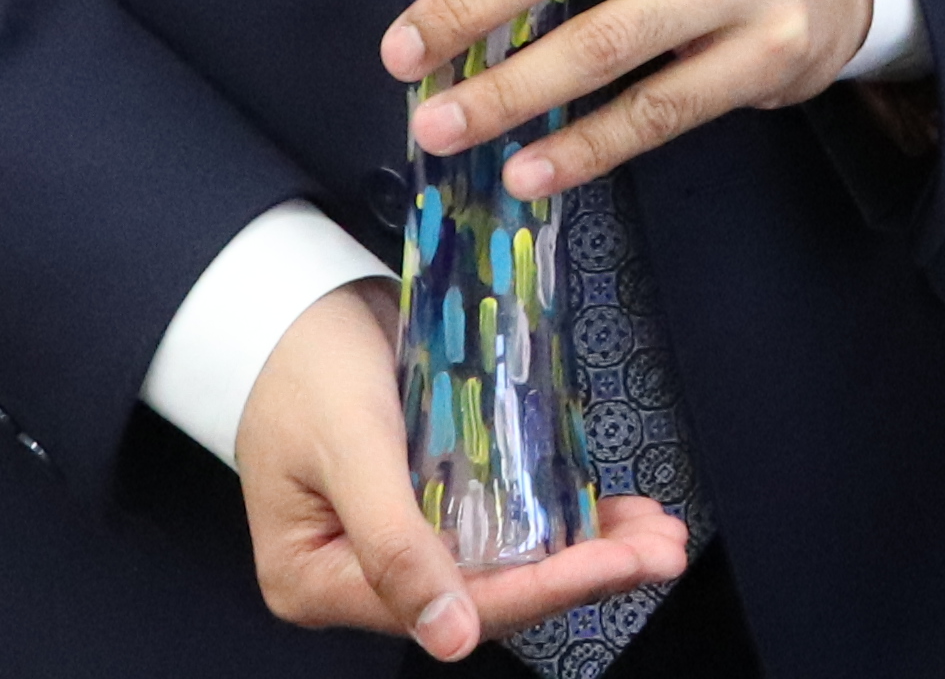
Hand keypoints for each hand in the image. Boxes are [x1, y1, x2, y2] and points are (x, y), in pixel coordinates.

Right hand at [230, 278, 692, 659]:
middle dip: (581, 573)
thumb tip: (450, 641)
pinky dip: (563, 518)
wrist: (284, 303)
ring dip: (586, 550)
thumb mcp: (349, 447)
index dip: (539, 590)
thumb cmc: (303, 367)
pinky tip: (619, 512)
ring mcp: (400, 541)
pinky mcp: (429, 503)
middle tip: (661, 552)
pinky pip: (503, 524)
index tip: (614, 567)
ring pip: (507, 562)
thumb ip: (395, 544)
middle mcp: (364, 577)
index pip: (450, 604)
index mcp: (322, 582)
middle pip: (487, 592)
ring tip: (659, 536)